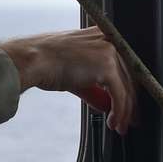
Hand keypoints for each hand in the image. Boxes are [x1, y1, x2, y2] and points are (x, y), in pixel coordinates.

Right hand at [0, 27, 136, 133]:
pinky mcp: (106, 67)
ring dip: (125, 112)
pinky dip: (119, 112)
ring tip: (119, 126)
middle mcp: (109, 39)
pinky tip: (113, 122)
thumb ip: (93, 86)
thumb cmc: (45, 64)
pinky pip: (119, 95)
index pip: (123, 64)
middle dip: (130, 103)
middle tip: (130, 121)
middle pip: (129, 76)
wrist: (31, 60)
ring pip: (127, 88)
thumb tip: (106, 104)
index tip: (129, 105)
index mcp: (102, 35)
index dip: (128, 87)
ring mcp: (109, 51)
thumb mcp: (74, 73)